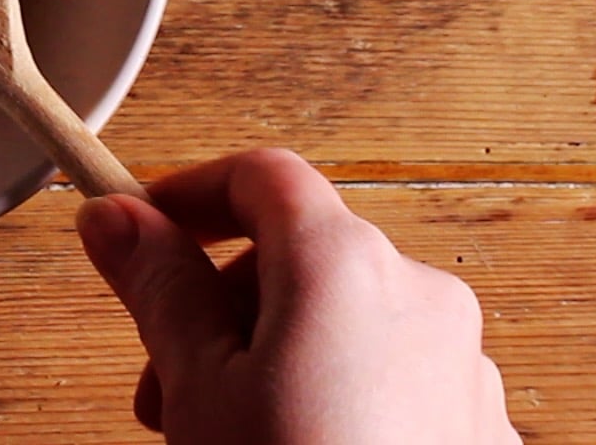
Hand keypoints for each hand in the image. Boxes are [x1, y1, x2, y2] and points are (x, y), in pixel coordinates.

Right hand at [75, 149, 519, 444]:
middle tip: (166, 377)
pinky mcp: (479, 427)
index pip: (261, 177)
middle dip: (222, 301)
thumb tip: (116, 218)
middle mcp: (419, 296)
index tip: (143, 234)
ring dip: (273, 355)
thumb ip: (157, 286)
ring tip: (225, 435)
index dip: (190, 194)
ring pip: (345, 321)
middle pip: (301, 252)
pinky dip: (334, 396)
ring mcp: (460, 364)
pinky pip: (391, 377)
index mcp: (343, 265)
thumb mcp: (196, 387)